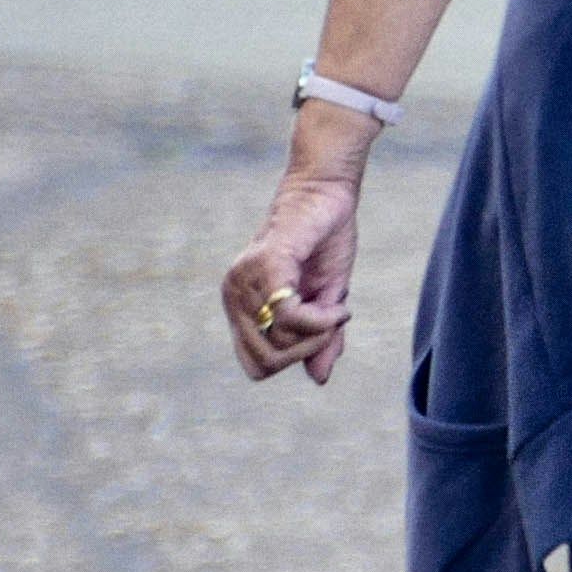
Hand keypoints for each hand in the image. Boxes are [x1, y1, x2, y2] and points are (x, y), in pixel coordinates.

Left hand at [221, 167, 361, 382]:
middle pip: (266, 361)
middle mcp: (234, 295)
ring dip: (318, 333)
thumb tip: (319, 379)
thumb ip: (319, 339)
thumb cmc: (324, 242)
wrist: (327, 192)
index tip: (321, 337)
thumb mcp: (327, 301)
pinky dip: (319, 318)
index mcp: (241, 305)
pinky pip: (289, 315)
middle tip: (333, 325)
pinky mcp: (265, 265)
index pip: (255, 364)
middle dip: (307, 351)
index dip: (291, 361)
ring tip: (336, 309)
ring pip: (277, 341)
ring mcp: (245, 280)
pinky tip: (337, 305)